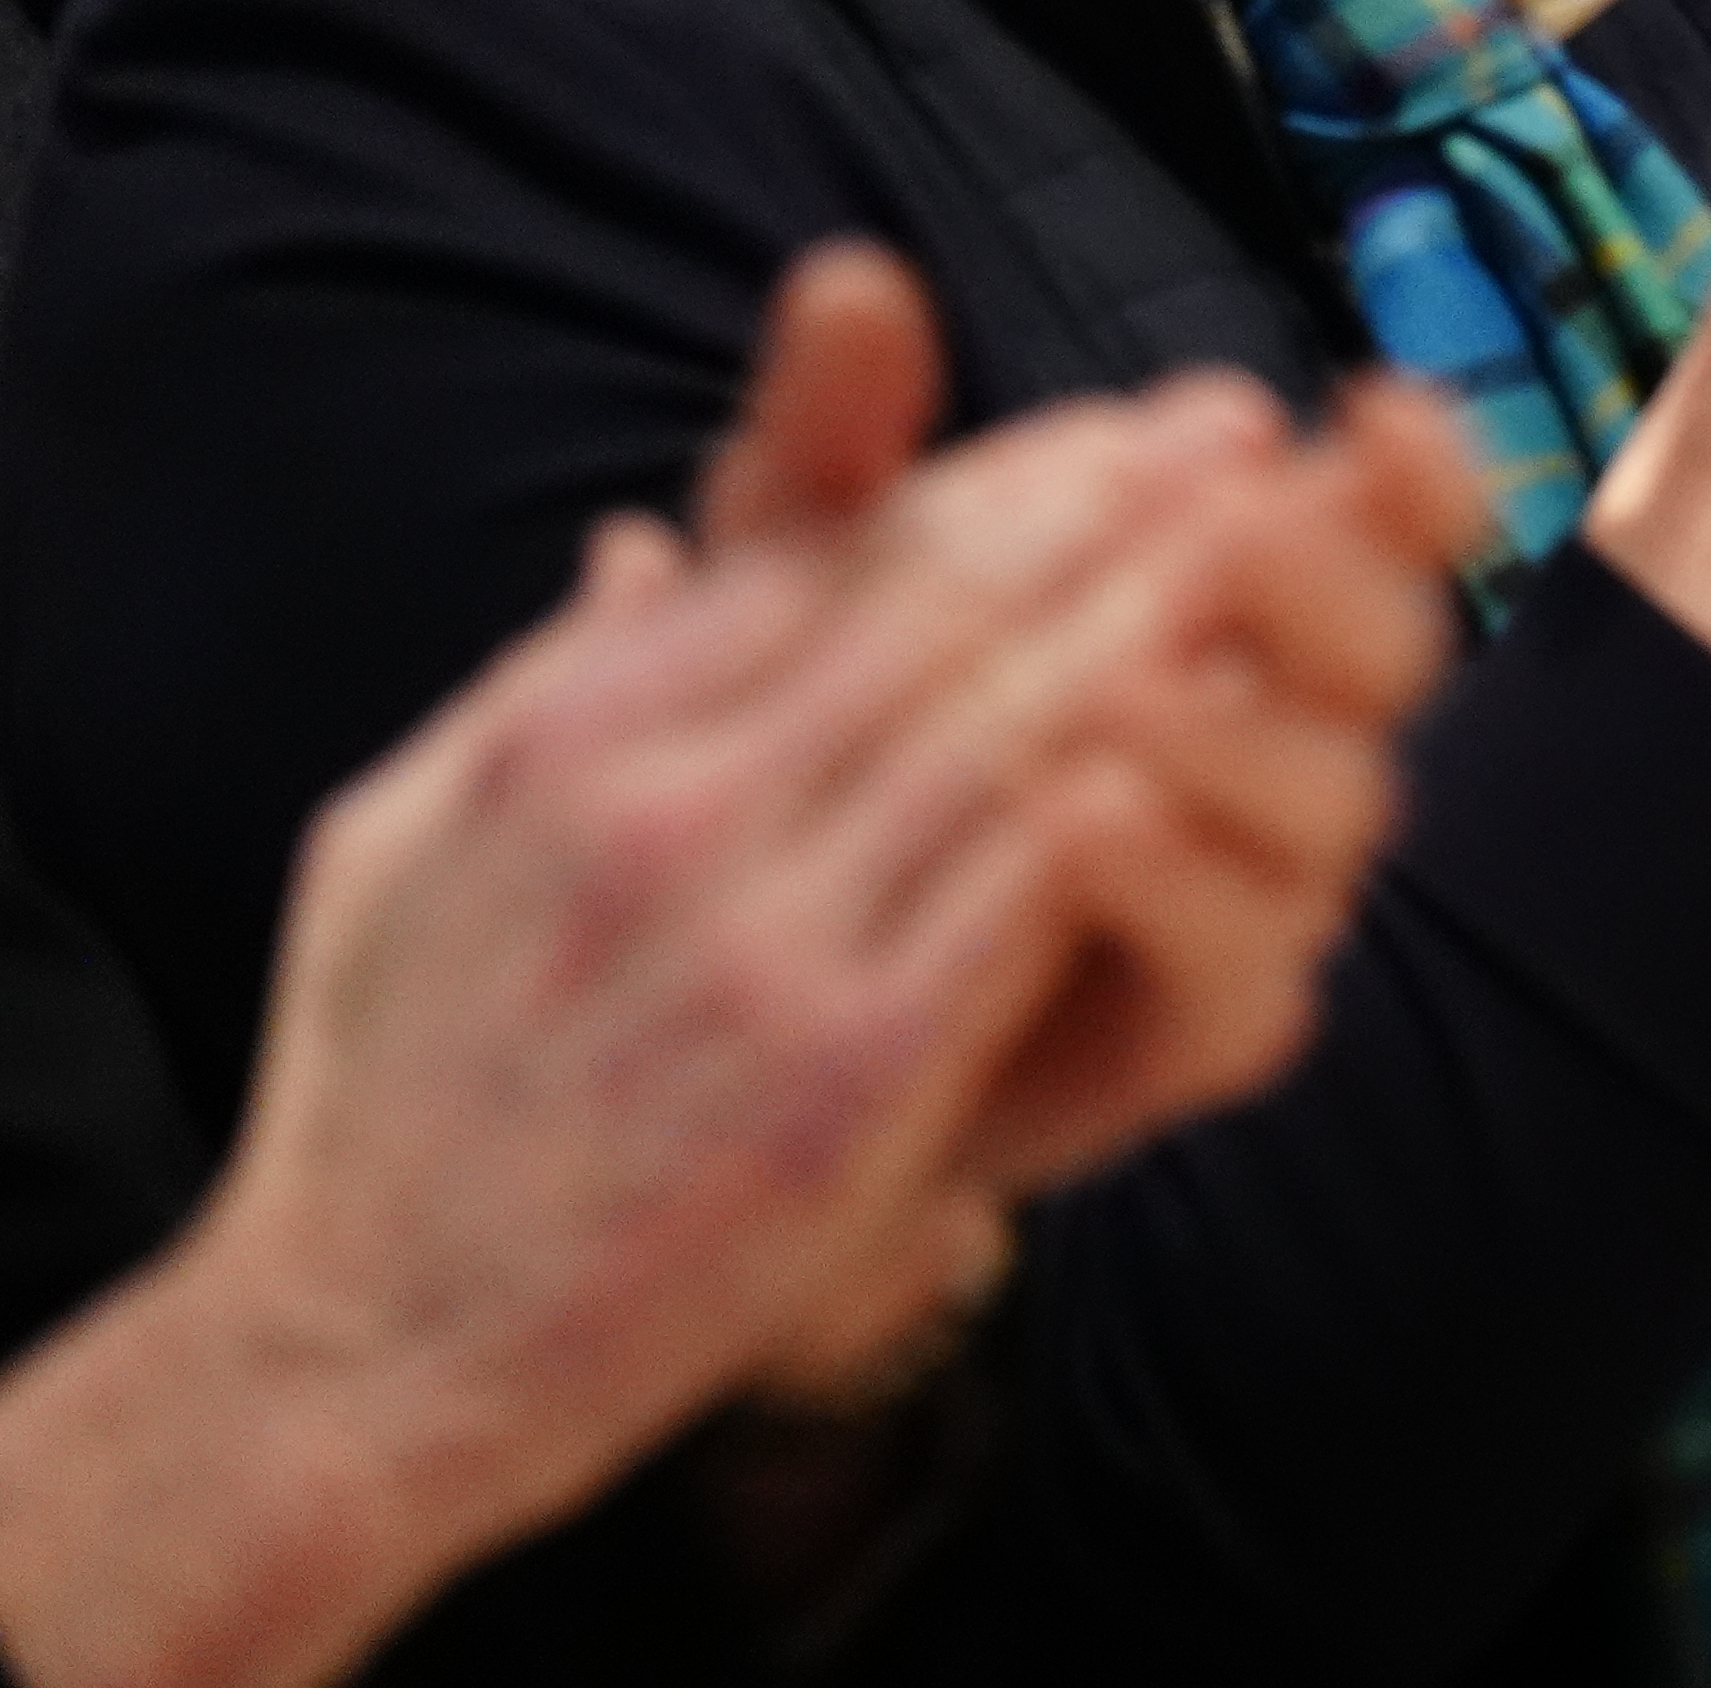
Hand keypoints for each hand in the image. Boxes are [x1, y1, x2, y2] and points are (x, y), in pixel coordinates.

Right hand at [0, 249, 1463, 1687]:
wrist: (360, 1360)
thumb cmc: (384, 1106)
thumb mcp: (402, 843)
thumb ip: (543, 681)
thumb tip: (640, 545)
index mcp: (569, 739)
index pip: (823, 554)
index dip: (995, 474)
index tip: (1112, 431)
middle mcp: (667, 814)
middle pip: (940, 608)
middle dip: (1109, 505)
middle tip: (1231, 435)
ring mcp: (763, 943)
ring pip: (1010, 725)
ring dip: (1158, 614)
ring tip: (1270, 534)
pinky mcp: (848, 1073)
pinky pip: (1029, 893)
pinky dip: (1141, 792)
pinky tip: (1231, 729)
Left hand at [691, 252, 1486, 1354]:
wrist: (710, 1048)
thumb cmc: (785, 783)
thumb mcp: (783, 597)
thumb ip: (830, 452)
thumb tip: (849, 278)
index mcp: (1229, 619)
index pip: (1367, 521)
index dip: (1408, 469)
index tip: (1383, 404)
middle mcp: (1275, 746)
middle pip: (1392, 654)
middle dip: (1342, 582)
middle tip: (1248, 526)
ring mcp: (1248, 897)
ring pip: (1340, 813)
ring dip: (1251, 742)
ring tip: (1131, 694)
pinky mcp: (1187, 1035)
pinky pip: (1244, 977)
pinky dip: (1176, 891)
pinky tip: (1083, 819)